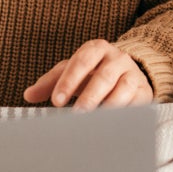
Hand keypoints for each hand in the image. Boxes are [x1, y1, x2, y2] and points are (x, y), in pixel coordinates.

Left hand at [23, 39, 152, 109]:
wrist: (129, 73)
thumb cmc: (94, 72)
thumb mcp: (71, 72)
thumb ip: (50, 82)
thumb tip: (28, 95)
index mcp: (96, 49)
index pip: (81, 61)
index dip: (68, 81)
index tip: (56, 101)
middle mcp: (117, 58)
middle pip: (103, 76)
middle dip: (89, 97)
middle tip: (76, 114)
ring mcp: (132, 73)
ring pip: (122, 88)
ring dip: (108, 105)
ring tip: (95, 120)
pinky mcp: (143, 90)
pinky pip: (136, 101)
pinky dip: (124, 112)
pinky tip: (112, 123)